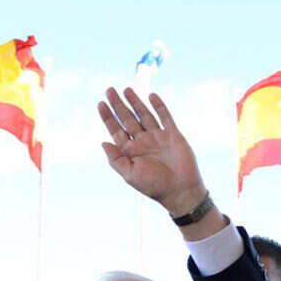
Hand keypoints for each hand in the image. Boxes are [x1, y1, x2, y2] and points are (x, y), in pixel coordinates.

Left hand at [97, 88, 206, 215]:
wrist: (180, 190)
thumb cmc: (153, 186)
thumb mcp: (129, 174)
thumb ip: (116, 159)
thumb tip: (102, 142)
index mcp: (131, 151)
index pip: (116, 130)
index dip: (108, 117)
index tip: (100, 104)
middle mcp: (143, 142)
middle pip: (128, 119)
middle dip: (118, 105)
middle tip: (109, 90)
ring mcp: (158, 137)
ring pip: (144, 115)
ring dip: (135, 102)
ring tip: (126, 89)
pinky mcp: (173, 135)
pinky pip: (165, 117)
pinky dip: (159, 106)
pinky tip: (151, 96)